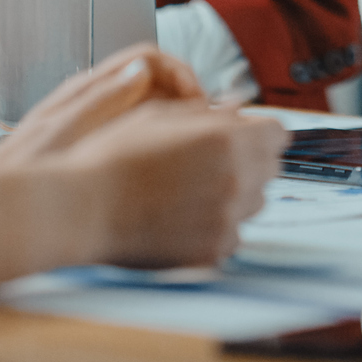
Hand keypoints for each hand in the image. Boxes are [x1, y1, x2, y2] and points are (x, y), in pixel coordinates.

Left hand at [0, 42, 204, 164]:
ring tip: (198, 151)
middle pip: (161, 82)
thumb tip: (145, 68)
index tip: (198, 104)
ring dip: (182, 125)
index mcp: (90, 88)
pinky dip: (168, 146)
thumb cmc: (23, 172)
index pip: (150, 59)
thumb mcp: (63, 133)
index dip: (182, 75)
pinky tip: (178, 171)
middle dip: (190, 101)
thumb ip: (104, 98)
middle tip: (208, 131)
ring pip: (157, 110)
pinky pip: (148, 137)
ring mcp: (104, 124)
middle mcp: (99, 100)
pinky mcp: (106, 151)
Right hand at [71, 103, 285, 268]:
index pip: (278, 133)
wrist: (82, 209)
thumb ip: (210, 114)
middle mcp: (236, 180)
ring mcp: (228, 219)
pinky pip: (234, 233)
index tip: (243, 135)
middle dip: (250, 159)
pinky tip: (184, 216)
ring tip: (193, 189)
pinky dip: (219, 225)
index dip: (259, 131)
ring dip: (237, 193)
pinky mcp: (214, 250)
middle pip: (270, 167)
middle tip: (211, 161)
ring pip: (256, 201)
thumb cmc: (115, 157)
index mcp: (228, 139)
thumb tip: (240, 110)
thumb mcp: (162, 116)